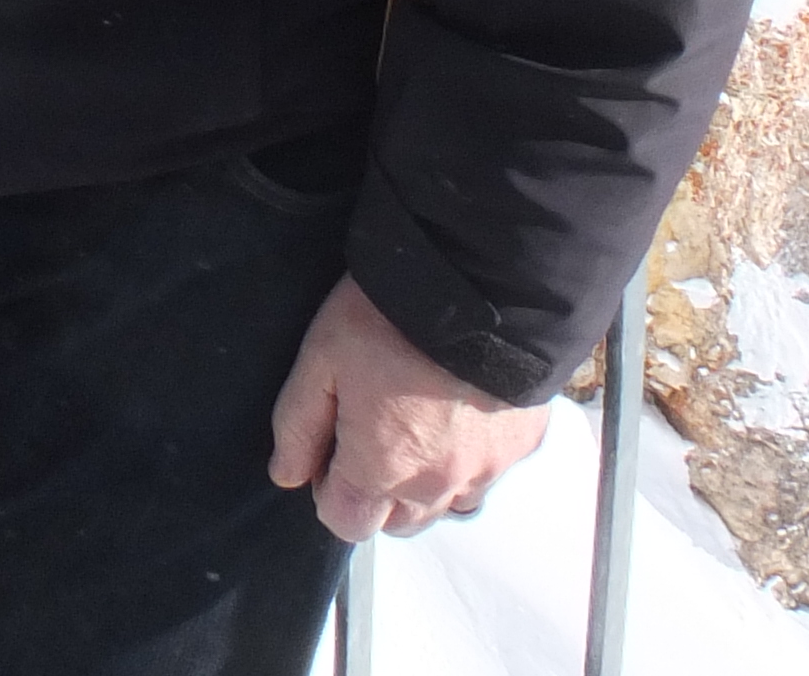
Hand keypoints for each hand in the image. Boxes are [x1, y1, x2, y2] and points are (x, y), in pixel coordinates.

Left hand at [266, 274, 549, 540]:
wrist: (480, 285)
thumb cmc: (388, 320)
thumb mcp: (320, 359)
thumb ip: (298, 425)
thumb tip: (287, 475)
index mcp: (383, 470)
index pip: (346, 523)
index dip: (329, 489)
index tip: (331, 445)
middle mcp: (440, 485)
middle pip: (398, 522)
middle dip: (376, 494)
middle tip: (369, 433)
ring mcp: (488, 469)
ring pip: (446, 505)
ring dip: (424, 483)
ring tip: (414, 424)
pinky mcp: (522, 445)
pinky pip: (487, 474)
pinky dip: (467, 460)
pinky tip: (455, 414)